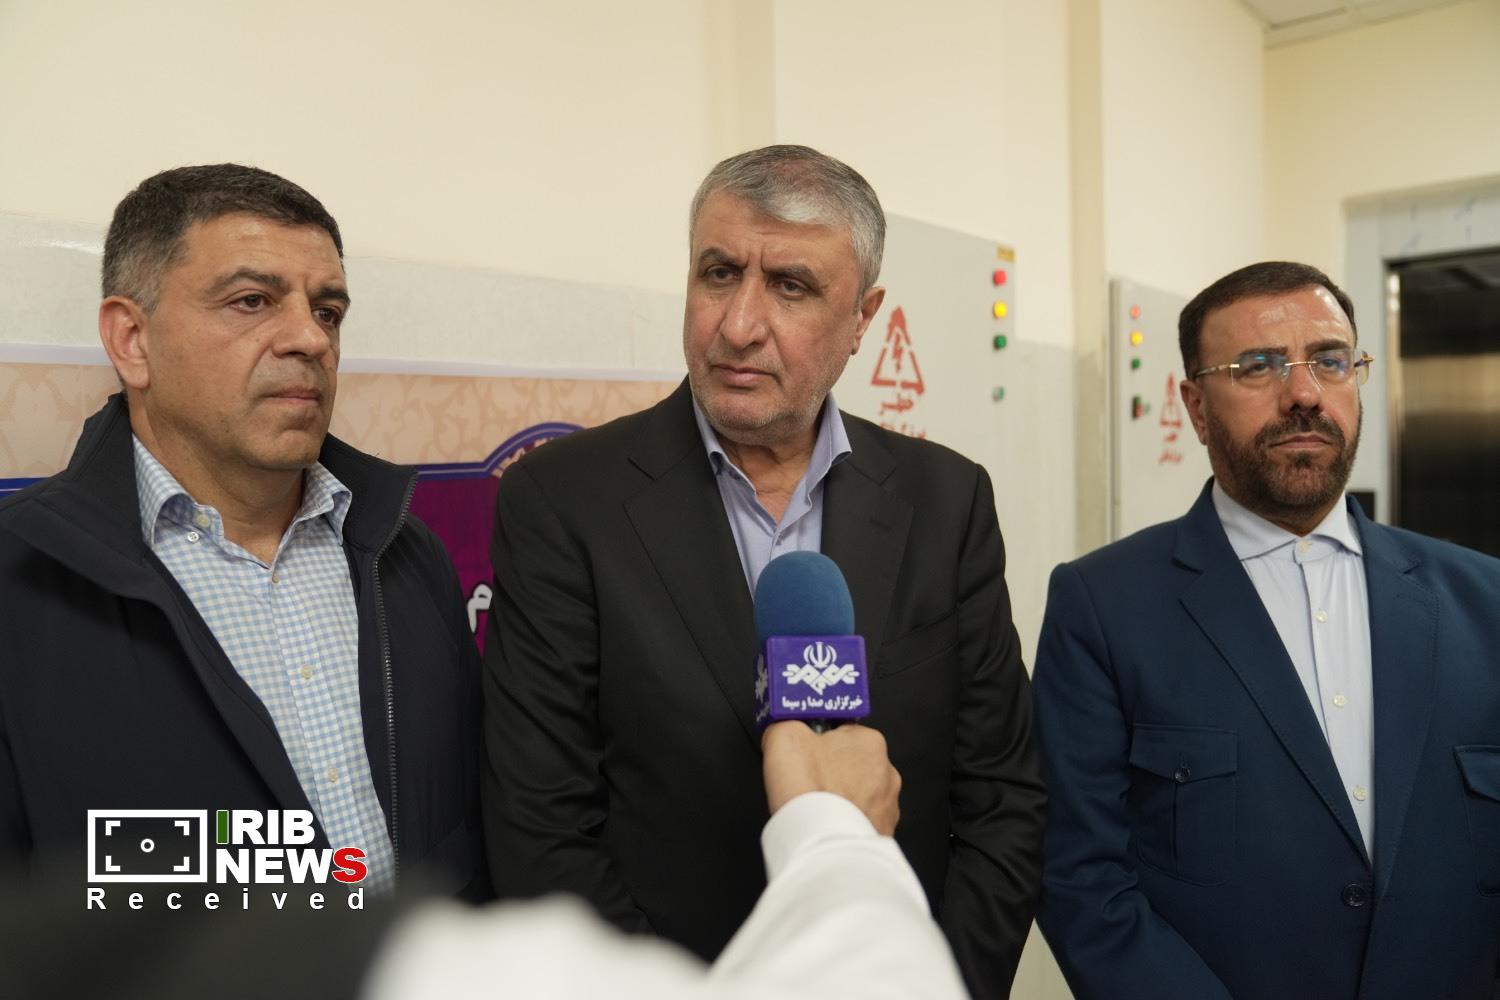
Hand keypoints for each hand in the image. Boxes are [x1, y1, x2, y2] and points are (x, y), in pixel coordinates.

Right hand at [762, 722, 900, 834]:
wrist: (823, 844)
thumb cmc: (810, 791)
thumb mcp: (783, 735)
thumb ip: (785, 724)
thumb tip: (782, 728)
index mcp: (869, 741)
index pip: (842, 731)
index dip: (817, 742)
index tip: (804, 752)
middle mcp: (887, 772)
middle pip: (851, 763)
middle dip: (831, 771)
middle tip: (806, 782)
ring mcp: (887, 806)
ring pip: (858, 794)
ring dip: (840, 798)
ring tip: (816, 807)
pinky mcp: (883, 833)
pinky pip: (860, 821)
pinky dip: (844, 823)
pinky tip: (826, 825)